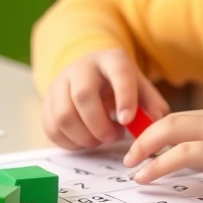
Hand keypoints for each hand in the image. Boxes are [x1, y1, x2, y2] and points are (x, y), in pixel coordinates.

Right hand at [43, 49, 170, 150]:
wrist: (90, 74)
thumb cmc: (119, 85)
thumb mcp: (140, 88)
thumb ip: (152, 105)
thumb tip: (156, 123)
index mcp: (111, 60)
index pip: (119, 74)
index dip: (124, 98)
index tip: (127, 121)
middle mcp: (81, 68)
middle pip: (83, 96)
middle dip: (99, 125)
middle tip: (113, 137)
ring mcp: (60, 84)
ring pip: (64, 115)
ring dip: (84, 137)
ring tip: (100, 139)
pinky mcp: (47, 102)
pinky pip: (51, 128)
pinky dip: (70, 142)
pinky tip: (85, 140)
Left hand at [123, 102, 202, 193]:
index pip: (192, 119)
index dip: (167, 131)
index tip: (152, 145)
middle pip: (173, 119)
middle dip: (147, 135)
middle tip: (131, 152)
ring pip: (170, 130)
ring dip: (145, 147)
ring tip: (131, 165)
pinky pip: (180, 154)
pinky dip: (157, 164)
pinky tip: (145, 176)